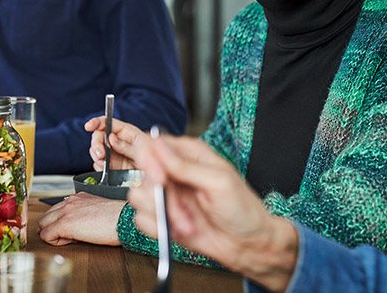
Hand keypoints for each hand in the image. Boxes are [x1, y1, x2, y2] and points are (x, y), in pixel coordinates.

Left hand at [37, 192, 124, 245]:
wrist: (124, 220)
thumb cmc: (117, 218)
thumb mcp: (98, 211)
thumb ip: (84, 213)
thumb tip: (78, 226)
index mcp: (79, 197)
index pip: (57, 210)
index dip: (61, 223)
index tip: (73, 230)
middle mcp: (70, 202)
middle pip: (46, 216)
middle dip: (52, 228)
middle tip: (68, 237)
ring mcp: (65, 212)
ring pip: (43, 224)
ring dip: (52, 233)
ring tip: (70, 239)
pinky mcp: (64, 224)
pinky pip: (46, 235)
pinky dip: (54, 241)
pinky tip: (70, 241)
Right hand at [85, 116, 148, 170]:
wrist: (155, 175)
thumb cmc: (153, 156)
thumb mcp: (142, 148)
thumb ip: (126, 145)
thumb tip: (111, 139)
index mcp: (125, 132)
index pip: (108, 122)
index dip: (96, 122)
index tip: (88, 126)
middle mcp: (116, 141)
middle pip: (98, 137)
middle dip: (96, 146)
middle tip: (101, 155)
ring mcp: (112, 153)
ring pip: (96, 151)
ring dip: (97, 158)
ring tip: (105, 165)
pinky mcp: (110, 165)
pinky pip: (98, 164)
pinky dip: (99, 168)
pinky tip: (106, 170)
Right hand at [129, 135, 298, 290]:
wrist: (247, 243)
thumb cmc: (242, 208)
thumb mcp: (218, 182)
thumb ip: (185, 165)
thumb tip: (158, 143)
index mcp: (189, 153)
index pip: (152, 144)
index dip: (148, 160)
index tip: (160, 180)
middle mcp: (175, 171)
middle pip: (142, 172)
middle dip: (157, 195)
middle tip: (177, 210)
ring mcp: (168, 195)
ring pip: (138, 197)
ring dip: (161, 215)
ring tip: (187, 224)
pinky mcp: (163, 217)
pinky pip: (142, 220)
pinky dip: (157, 229)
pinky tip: (179, 232)